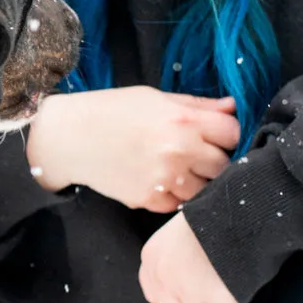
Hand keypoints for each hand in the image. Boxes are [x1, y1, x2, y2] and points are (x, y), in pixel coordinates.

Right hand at [25, 85, 239, 212]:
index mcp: (183, 120)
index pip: (233, 132)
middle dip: (215, 159)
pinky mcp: (150, 201)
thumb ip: (197, 105)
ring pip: (206, 190)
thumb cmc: (112, 111)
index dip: (226, 133)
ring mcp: (165, 179)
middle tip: (197, 153)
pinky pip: (180, 204)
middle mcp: (178, 150)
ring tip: (177, 168)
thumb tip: (233, 107)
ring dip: (198, 181)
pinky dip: (175, 195)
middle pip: (224, 165)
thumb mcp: (155, 98)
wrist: (69, 138)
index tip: (216, 134)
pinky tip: (158, 179)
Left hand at [139, 211, 241, 302]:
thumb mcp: (177, 232)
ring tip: (226, 270)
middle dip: (194, 301)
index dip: (173, 293)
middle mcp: (164, 277)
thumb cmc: (210, 217)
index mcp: (152, 256)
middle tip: (211, 281)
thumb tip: (183, 275)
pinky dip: (234, 296)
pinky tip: (237, 274)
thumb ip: (171, 258)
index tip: (189, 287)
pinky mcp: (213, 299)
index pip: (154, 293)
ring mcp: (187, 291)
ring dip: (215, 298)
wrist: (235, 215)